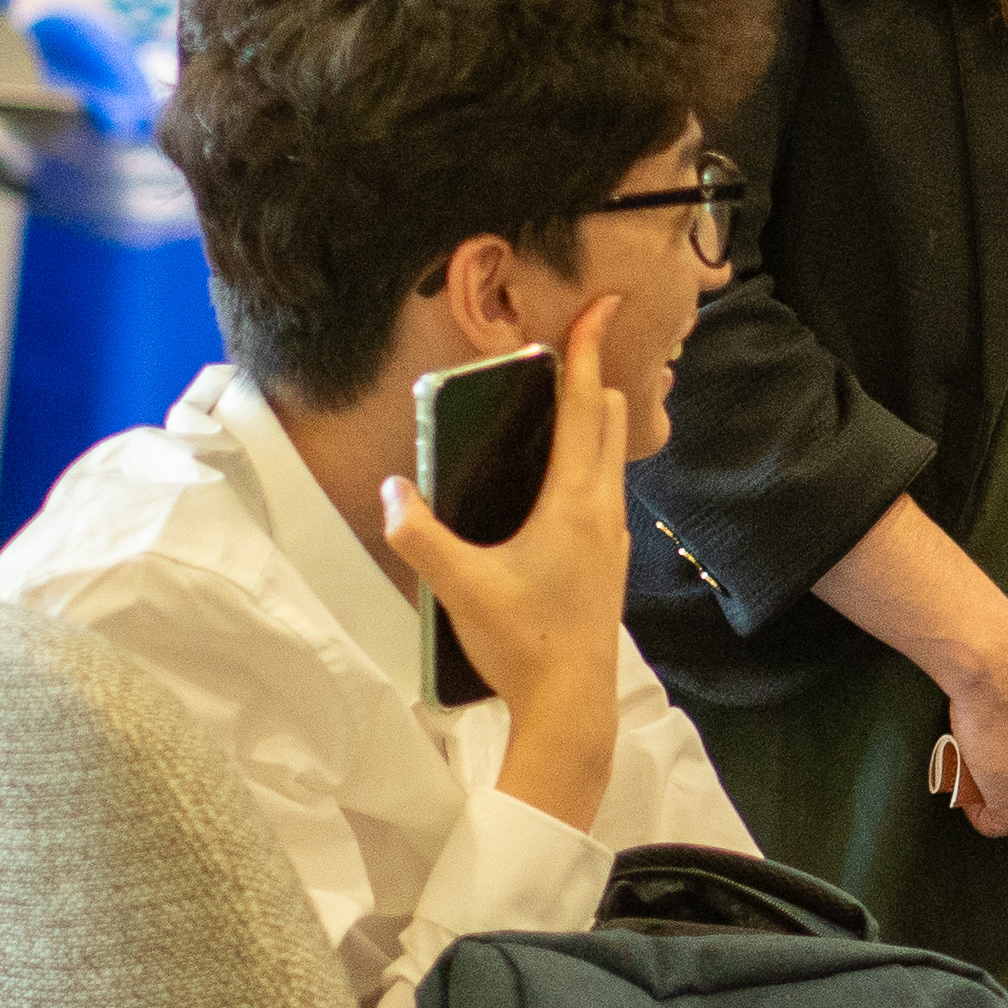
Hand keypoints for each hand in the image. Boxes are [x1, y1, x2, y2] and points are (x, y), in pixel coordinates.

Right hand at [383, 302, 632, 824]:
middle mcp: (605, 507)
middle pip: (611, 419)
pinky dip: (590, 457)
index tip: (603, 304)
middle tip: (567, 346)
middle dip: (593, 375)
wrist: (573, 703)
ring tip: (554, 402)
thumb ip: (420, 535)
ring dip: (593, 418)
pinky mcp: (611, 557)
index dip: (589, 350)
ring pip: (613, 454)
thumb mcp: (458, 587)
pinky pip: (606, 486)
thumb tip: (392, 492)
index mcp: (576, 501)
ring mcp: (614, 533)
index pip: (586, 406)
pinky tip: (554, 476)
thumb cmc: (522, 643)